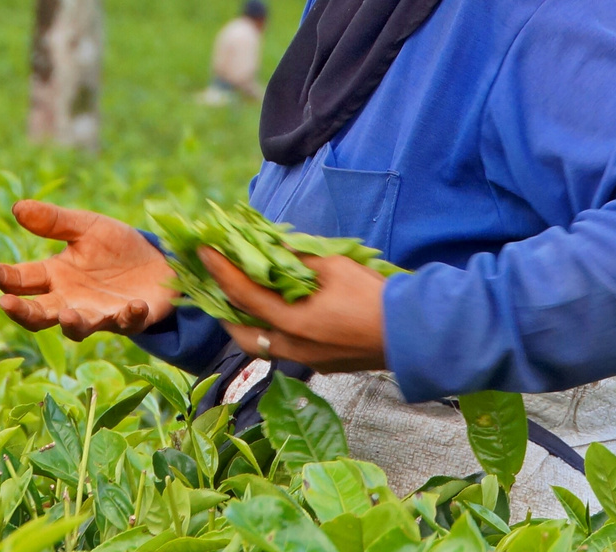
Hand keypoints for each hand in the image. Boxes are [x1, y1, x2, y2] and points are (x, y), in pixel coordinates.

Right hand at [0, 201, 176, 341]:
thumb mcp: (86, 227)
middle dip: (21, 311)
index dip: (0, 275)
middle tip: (5, 303)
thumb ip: (54, 221)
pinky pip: (127, 322)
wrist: (158, 263)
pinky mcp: (131, 319)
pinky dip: (129, 316)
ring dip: (73, 324)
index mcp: (55, 276)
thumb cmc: (115, 248)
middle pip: (39, 314)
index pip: (20, 280)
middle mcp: (71, 300)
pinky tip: (133, 304)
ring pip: (78, 328)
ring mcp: (100, 313)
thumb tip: (16, 207)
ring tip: (68, 315)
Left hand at [198, 246, 386, 372]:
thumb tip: (271, 250)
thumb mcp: (333, 266)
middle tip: (215, 283)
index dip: (220, 270)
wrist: (412, 334)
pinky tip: (276, 314)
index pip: (242, 295)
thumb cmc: (374, 297)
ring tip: (240, 298)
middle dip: (222, 307)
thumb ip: (296, 259)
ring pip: (261, 344)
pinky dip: (269, 330)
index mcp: (291, 323)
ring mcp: (306, 361)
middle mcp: (292, 348)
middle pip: (241, 331)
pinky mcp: (321, 365)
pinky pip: (282, 349)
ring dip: (246, 321)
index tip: (203, 252)